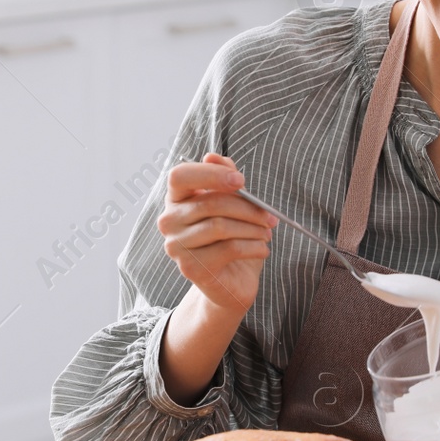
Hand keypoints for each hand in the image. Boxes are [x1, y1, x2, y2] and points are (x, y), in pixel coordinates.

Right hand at [157, 153, 277, 315]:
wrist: (231, 283)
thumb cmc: (231, 240)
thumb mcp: (232, 206)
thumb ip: (224, 179)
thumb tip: (212, 157)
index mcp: (176, 200)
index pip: (180, 175)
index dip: (210, 174)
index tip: (241, 181)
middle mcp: (169, 222)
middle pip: (210, 202)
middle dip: (248, 207)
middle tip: (270, 216)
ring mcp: (176, 246)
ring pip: (221, 226)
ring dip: (253, 228)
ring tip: (267, 233)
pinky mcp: (190, 268)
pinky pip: (229, 248)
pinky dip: (253, 247)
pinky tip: (263, 249)